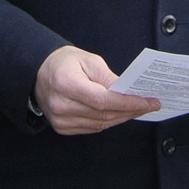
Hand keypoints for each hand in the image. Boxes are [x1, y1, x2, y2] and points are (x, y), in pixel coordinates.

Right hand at [33, 46, 159, 134]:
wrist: (39, 72)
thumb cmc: (64, 62)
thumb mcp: (89, 60)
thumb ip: (108, 78)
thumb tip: (128, 93)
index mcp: (66, 83)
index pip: (102, 100)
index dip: (128, 103)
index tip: (148, 102)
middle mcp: (61, 105)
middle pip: (103, 114)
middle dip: (130, 110)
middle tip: (150, 105)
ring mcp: (60, 120)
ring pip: (101, 124)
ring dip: (122, 117)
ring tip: (139, 109)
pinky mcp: (62, 128)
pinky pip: (93, 128)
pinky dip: (109, 121)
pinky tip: (121, 114)